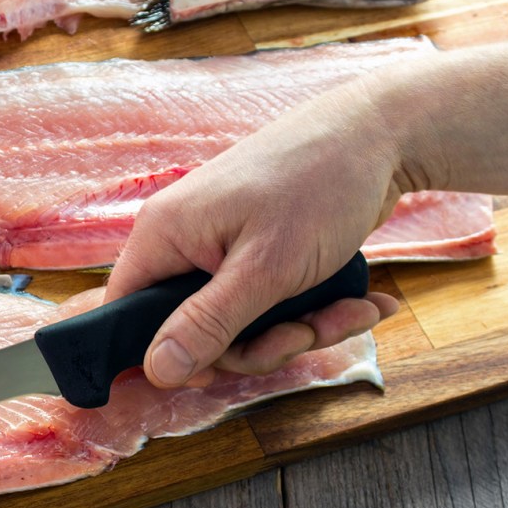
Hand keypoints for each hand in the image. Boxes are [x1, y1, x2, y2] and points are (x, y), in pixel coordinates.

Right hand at [104, 79, 400, 388]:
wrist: (381, 134)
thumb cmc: (317, 185)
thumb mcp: (264, 269)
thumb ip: (207, 324)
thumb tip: (157, 371)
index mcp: (165, 234)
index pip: (126, 310)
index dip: (161, 353)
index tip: (214, 374)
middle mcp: (186, 240)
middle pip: (194, 328)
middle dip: (258, 343)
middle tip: (303, 333)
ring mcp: (224, 246)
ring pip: (242, 321)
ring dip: (299, 329)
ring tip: (349, 310)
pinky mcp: (260, 251)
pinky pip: (272, 303)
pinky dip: (316, 310)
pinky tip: (361, 301)